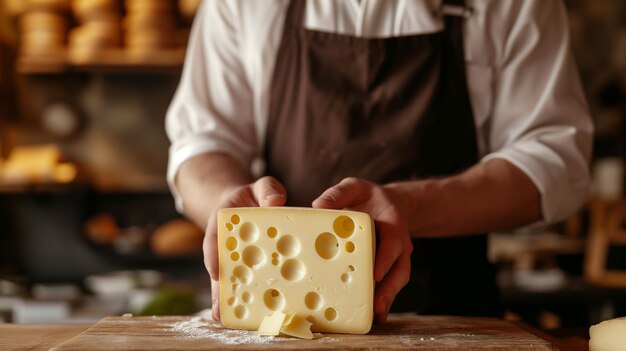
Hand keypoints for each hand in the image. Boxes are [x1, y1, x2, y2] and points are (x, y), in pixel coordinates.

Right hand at [204, 176, 286, 320]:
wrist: (252, 206)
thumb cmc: (257, 198)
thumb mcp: (261, 187)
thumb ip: (268, 190)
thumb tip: (275, 201)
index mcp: (224, 223)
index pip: (214, 239)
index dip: (213, 256)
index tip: (215, 271)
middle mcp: (226, 245)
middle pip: (221, 268)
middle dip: (220, 287)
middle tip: (219, 306)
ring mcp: (236, 260)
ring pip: (231, 280)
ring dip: (230, 299)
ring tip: (226, 319)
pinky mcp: (249, 269)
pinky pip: (246, 284)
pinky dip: (245, 300)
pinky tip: (247, 316)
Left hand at [312, 177, 412, 323]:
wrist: (387, 204)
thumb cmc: (366, 197)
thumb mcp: (353, 187)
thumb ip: (338, 194)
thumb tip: (318, 206)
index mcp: (392, 224)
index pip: (392, 243)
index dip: (385, 259)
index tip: (376, 273)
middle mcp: (398, 245)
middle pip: (399, 269)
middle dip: (389, 289)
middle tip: (376, 305)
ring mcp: (396, 259)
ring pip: (397, 282)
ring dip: (387, 299)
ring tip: (375, 316)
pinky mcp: (388, 269)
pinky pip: (388, 286)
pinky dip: (382, 300)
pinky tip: (372, 315)